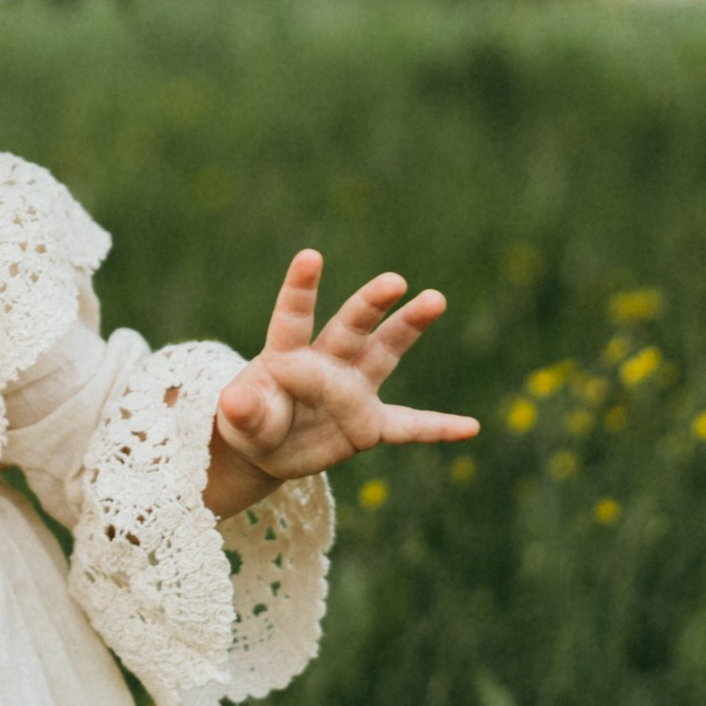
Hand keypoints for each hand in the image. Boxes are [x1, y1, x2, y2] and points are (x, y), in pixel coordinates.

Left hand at [204, 252, 478, 510]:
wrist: (267, 449)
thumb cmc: (250, 422)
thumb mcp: (239, 421)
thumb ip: (242, 411)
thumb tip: (235, 399)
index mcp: (286, 355)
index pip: (293, 315)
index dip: (300, 288)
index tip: (310, 256)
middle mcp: (326, 363)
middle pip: (350, 326)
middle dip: (370, 303)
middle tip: (395, 281)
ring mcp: (352, 390)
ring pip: (384, 352)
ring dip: (407, 326)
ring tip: (435, 298)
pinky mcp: (368, 425)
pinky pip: (408, 426)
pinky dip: (437, 429)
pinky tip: (470, 427)